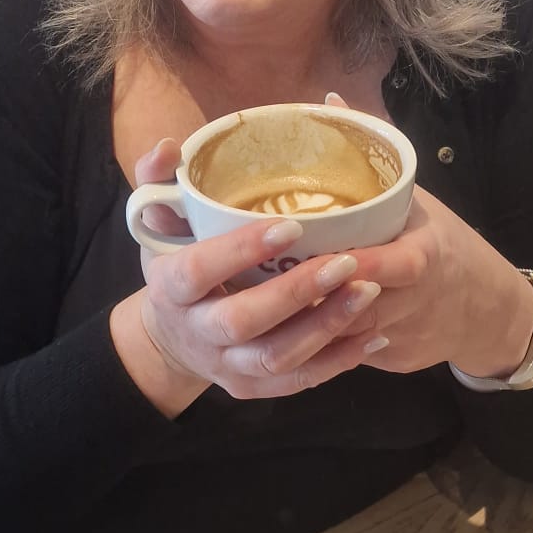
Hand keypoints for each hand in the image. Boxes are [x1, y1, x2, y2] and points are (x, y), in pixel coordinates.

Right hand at [111, 138, 382, 413]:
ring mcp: (225, 366)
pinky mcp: (253, 386)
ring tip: (369, 292)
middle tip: (346, 261)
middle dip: (296, 294)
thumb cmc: (176, 261)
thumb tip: (171, 147)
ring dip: (326, 327)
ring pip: (276, 358)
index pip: (199, 271)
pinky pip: (298, 381)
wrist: (171, 337)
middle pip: (244, 322)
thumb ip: (160, 178)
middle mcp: (196, 332)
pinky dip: (339, 360)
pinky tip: (373, 331)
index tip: (291, 226)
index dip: (241, 251)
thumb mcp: (160, 220)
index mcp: (170, 286)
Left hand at [215, 97, 532, 383]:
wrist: (485, 311)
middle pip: (362, 306)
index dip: (360, 263)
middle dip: (318, 300)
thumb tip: (329, 100)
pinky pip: (346, 356)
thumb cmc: (441, 242)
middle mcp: (415, 300)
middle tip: (267, 284)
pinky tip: (280, 333)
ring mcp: (402, 335)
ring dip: (308, 325)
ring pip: (347, 337)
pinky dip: (316, 346)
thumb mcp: (415, 198)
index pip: (398, 263)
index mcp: (425, 256)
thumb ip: (372, 154)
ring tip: (262, 309)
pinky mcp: (390, 361)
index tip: (321, 255)